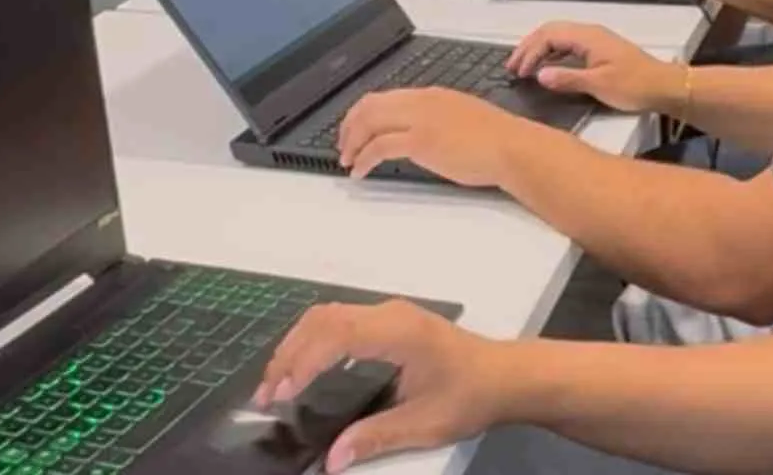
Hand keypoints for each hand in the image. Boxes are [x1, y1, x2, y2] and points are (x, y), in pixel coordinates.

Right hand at [257, 300, 511, 473]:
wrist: (506, 376)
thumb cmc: (470, 397)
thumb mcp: (425, 425)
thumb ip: (376, 438)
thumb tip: (332, 460)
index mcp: (398, 332)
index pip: (337, 335)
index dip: (304, 362)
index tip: (281, 394)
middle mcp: (389, 313)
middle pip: (323, 319)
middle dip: (289, 354)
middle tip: (266, 396)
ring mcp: (389, 313)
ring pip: (328, 316)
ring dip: (297, 345)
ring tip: (276, 385)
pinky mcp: (389, 321)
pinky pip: (340, 320)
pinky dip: (313, 341)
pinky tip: (304, 369)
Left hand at [338, 88, 543, 186]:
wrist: (512, 147)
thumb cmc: (497, 140)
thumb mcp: (462, 119)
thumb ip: (438, 122)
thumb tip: (421, 137)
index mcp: (431, 95)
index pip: (386, 97)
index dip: (363, 114)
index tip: (356, 130)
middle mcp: (421, 102)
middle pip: (370, 106)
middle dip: (349, 127)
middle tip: (343, 146)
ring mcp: (420, 120)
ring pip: (369, 123)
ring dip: (352, 144)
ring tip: (348, 161)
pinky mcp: (420, 141)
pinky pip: (379, 147)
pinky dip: (364, 158)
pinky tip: (360, 171)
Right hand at [508, 22, 683, 113]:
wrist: (665, 86)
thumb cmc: (636, 85)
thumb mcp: (599, 85)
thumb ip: (567, 79)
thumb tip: (540, 75)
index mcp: (588, 36)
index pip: (549, 35)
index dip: (530, 51)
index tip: (519, 71)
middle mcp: (590, 33)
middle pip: (550, 31)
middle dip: (529, 47)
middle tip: (512, 66)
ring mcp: (595, 40)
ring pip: (558, 37)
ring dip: (539, 49)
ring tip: (524, 66)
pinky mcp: (600, 49)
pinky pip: (568, 44)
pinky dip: (552, 53)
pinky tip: (547, 66)